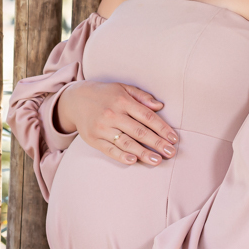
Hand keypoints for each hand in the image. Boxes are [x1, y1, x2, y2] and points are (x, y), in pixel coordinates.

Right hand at [57, 81, 178, 165]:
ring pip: (126, 142)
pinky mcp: (93, 139)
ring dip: (142, 153)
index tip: (173, 138)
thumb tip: (160, 106)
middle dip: (156, 143)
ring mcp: (102, 127)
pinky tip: (133, 161)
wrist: (75, 100)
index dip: (162, 128)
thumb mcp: (123, 88)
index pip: (147, 116)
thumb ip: (142, 96)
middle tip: (170, 152)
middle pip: (139, 131)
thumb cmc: (105, 94)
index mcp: (122, 101)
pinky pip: (109, 149)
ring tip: (157, 160)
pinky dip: (121, 156)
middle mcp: (112, 114)